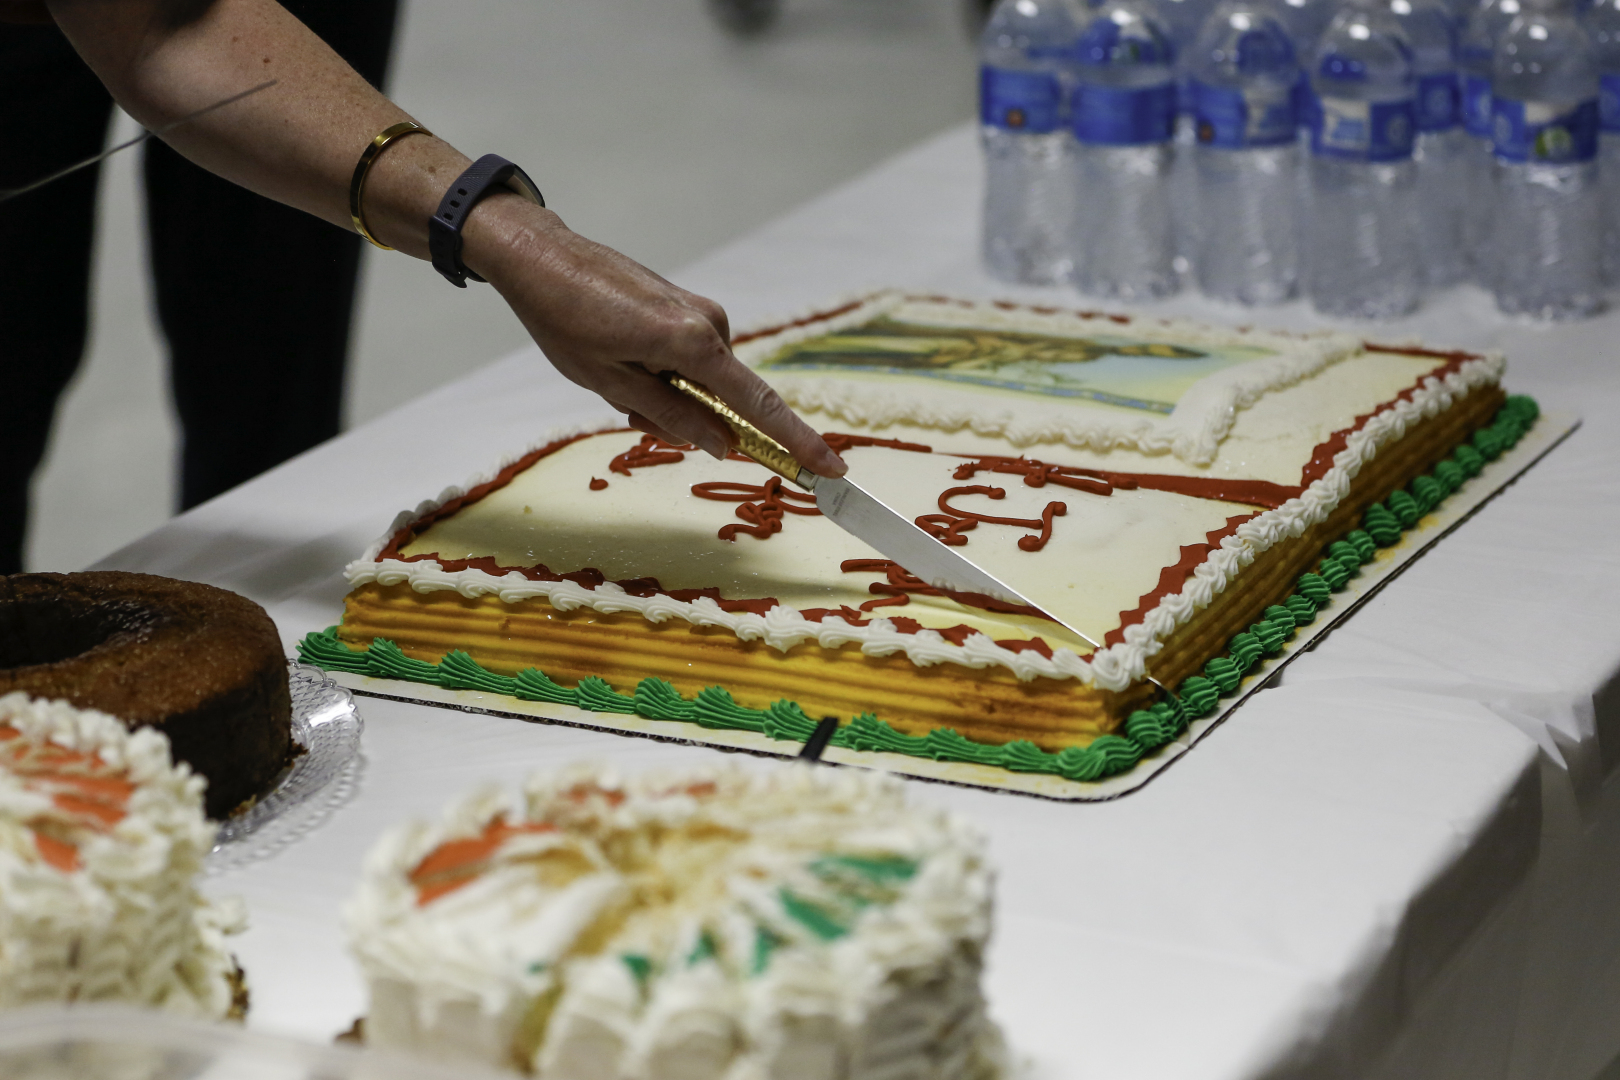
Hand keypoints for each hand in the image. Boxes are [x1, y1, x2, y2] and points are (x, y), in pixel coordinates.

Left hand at [464, 195, 846, 478]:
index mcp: (693, 344)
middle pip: (723, 399)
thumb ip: (672, 416)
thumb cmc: (566, 320)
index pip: (757, 406)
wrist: (542, 256)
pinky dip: (663, 373)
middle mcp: (709, 323)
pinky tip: (621, 356)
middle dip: (684, 418)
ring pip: (702, 383)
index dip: (796, 442)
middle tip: (625, 407)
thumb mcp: (611, 383)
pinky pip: (691, 360)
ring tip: (614, 374)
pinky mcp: (687, 306)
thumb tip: (723, 444)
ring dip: (666, 394)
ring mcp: (700, 311)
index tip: (831, 469)